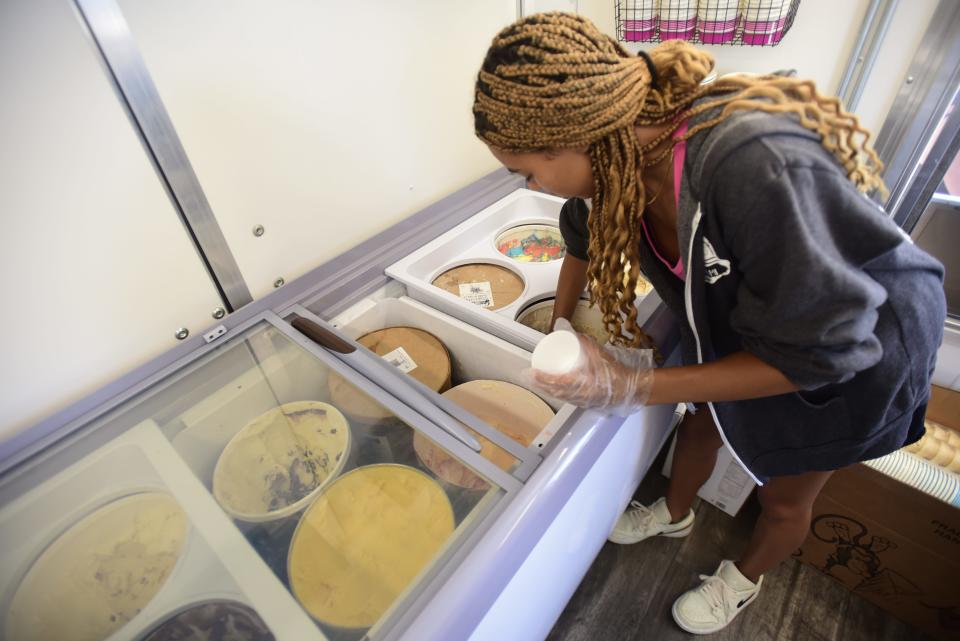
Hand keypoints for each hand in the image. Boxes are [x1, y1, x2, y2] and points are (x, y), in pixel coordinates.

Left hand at [525, 319, 653, 415]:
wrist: (629, 388)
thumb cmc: (613, 371)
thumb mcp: (597, 352)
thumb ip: (581, 339)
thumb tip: (563, 326)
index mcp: (579, 383)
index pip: (554, 382)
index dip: (540, 378)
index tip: (530, 371)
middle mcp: (577, 395)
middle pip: (552, 390)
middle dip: (539, 384)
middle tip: (530, 374)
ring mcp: (581, 401)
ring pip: (558, 396)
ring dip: (546, 389)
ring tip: (538, 380)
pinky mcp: (585, 403)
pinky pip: (566, 399)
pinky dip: (556, 393)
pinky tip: (553, 390)